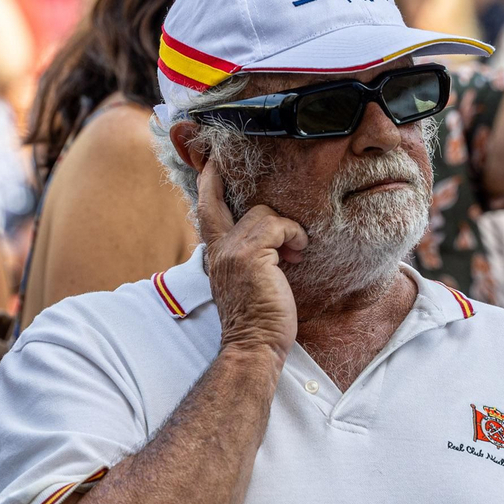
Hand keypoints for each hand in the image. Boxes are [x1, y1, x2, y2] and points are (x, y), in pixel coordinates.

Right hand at [195, 156, 304, 364]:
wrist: (254, 346)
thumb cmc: (258, 319)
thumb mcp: (246, 281)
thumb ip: (247, 255)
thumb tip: (271, 237)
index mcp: (216, 255)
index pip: (206, 212)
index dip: (208, 186)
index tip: (211, 165)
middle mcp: (218, 249)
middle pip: (211, 199)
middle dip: (214, 173)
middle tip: (218, 157)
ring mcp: (231, 250)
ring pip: (262, 213)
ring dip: (286, 228)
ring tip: (294, 251)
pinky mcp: (251, 254)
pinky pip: (279, 226)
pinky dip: (294, 237)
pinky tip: (298, 255)